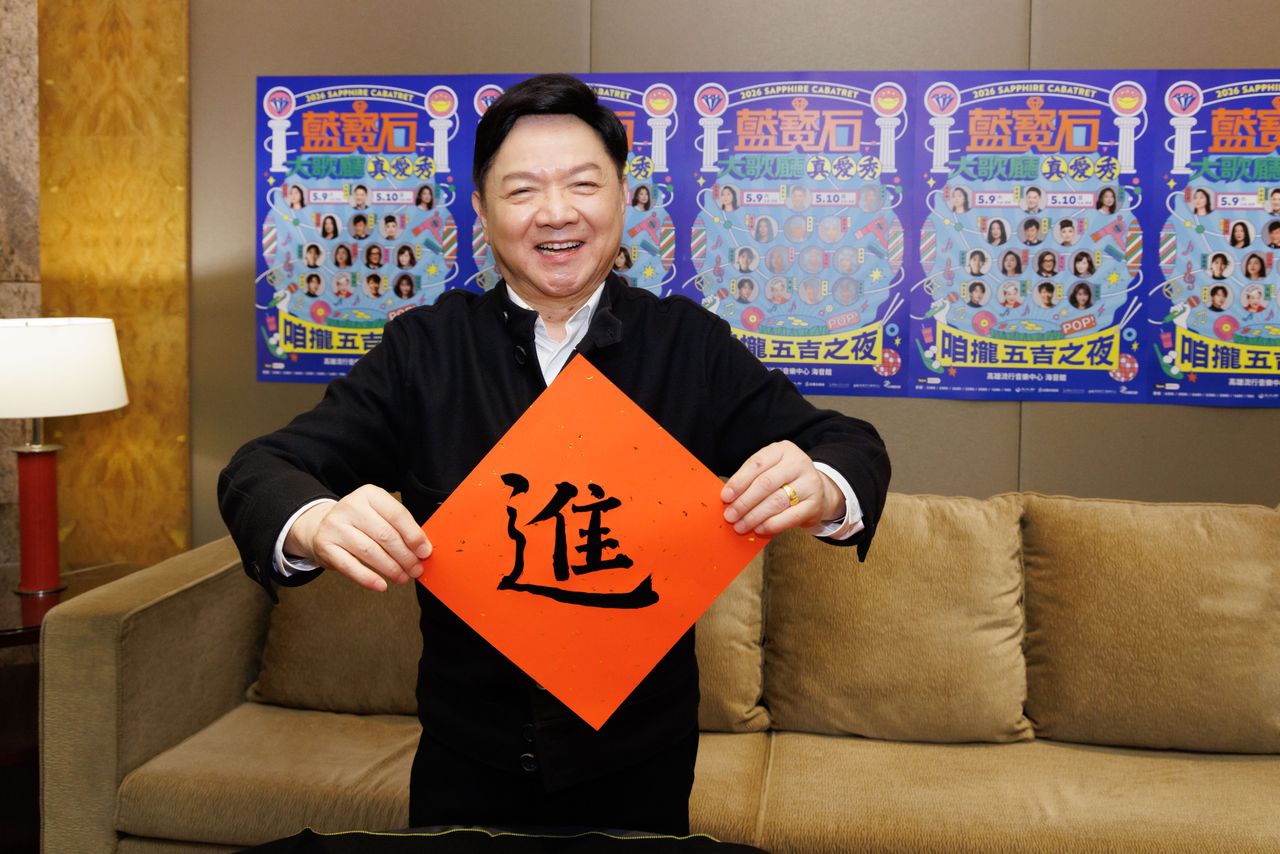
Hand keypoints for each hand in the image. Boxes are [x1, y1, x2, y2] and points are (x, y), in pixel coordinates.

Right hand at [285, 484, 431, 590]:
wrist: (322, 526)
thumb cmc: (359, 522)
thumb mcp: (379, 514)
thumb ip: (399, 528)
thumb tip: (422, 549)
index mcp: (369, 494)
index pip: (397, 514)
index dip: (413, 536)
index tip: (424, 552)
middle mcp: (350, 506)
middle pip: (384, 535)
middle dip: (404, 556)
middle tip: (416, 569)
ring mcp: (335, 526)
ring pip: (369, 551)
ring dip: (390, 568)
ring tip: (402, 577)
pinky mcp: (325, 546)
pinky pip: (350, 566)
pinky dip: (368, 578)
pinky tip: (381, 585)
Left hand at [721, 441, 844, 536]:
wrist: (818, 491)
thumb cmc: (785, 480)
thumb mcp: (770, 470)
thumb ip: (751, 480)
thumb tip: (728, 499)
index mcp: (782, 450)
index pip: (756, 463)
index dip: (739, 481)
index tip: (725, 497)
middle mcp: (798, 463)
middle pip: (765, 484)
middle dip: (744, 502)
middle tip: (730, 516)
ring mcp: (809, 483)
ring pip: (776, 501)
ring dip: (754, 516)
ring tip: (740, 526)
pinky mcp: (815, 504)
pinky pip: (790, 517)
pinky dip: (771, 525)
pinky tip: (759, 529)